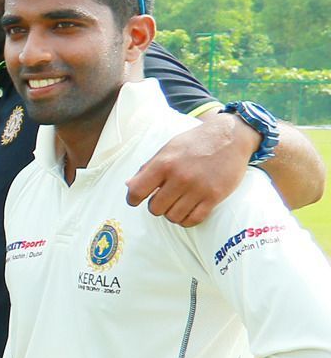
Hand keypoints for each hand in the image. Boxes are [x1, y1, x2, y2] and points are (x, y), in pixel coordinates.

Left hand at [126, 112, 257, 225]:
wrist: (229, 137)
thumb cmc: (194, 142)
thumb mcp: (167, 149)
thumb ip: (148, 168)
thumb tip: (129, 185)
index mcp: (164, 163)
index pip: (137, 191)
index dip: (132, 199)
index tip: (135, 200)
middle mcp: (179, 177)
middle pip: (155, 208)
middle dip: (156, 206)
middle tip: (162, 198)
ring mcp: (198, 188)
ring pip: (173, 217)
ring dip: (171, 213)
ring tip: (175, 204)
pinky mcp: (214, 197)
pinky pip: (193, 220)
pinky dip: (186, 220)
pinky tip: (187, 211)